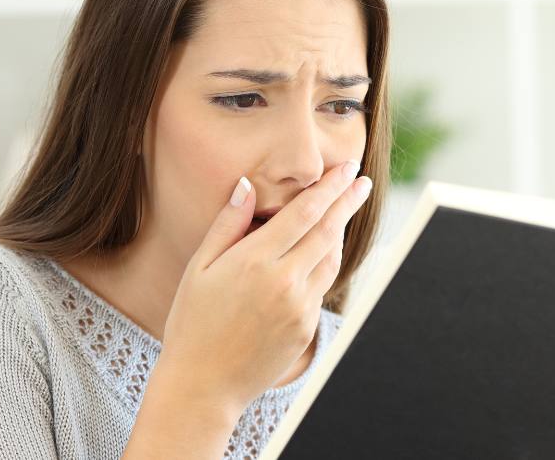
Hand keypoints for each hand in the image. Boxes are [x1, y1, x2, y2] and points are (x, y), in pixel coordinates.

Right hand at [158, 159, 372, 412]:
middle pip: (328, 231)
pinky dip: (326, 263)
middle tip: (361, 180)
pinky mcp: (306, 328)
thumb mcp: (199, 268)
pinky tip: (322, 251)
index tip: (347, 169)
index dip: (330, 187)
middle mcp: (284, 282)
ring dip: (341, 231)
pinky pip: (322, 287)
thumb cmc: (192, 323)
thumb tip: (246, 186)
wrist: (203, 386)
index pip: (305, 213)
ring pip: (331, 259)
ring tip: (345, 210)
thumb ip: (227, 224)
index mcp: (255, 261)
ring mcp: (300, 307)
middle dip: (348, 201)